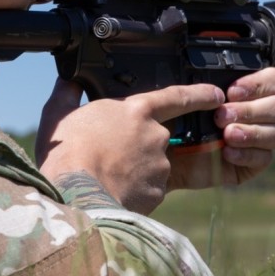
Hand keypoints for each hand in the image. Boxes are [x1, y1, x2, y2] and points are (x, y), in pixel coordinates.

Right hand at [36, 78, 224, 214]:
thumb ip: (67, 92)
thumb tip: (67, 80)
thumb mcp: (57, 114)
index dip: (200, 94)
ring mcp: (160, 165)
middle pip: (157, 136)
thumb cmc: (65, 153)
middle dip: (140, 145)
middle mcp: (156, 136)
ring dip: (136, 168)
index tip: (217, 95)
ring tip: (106, 175)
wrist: (75, 196)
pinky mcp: (158, 192)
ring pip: (153, 164)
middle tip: (112, 154)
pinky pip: (150, 188)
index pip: (177, 96)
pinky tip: (113, 191)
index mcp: (136, 110)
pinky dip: (136, 190)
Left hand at [166, 68, 274, 190]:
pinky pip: (265, 158)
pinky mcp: (252, 163)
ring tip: (226, 135)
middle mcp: (255, 113)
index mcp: (244, 91)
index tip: (232, 92)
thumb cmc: (167, 123)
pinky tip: (226, 153)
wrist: (157, 158)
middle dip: (251, 110)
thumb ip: (197, 90)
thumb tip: (218, 92)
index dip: (260, 84)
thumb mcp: (178, 99)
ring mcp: (256, 139)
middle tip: (220, 117)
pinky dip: (248, 154)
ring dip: (254, 132)